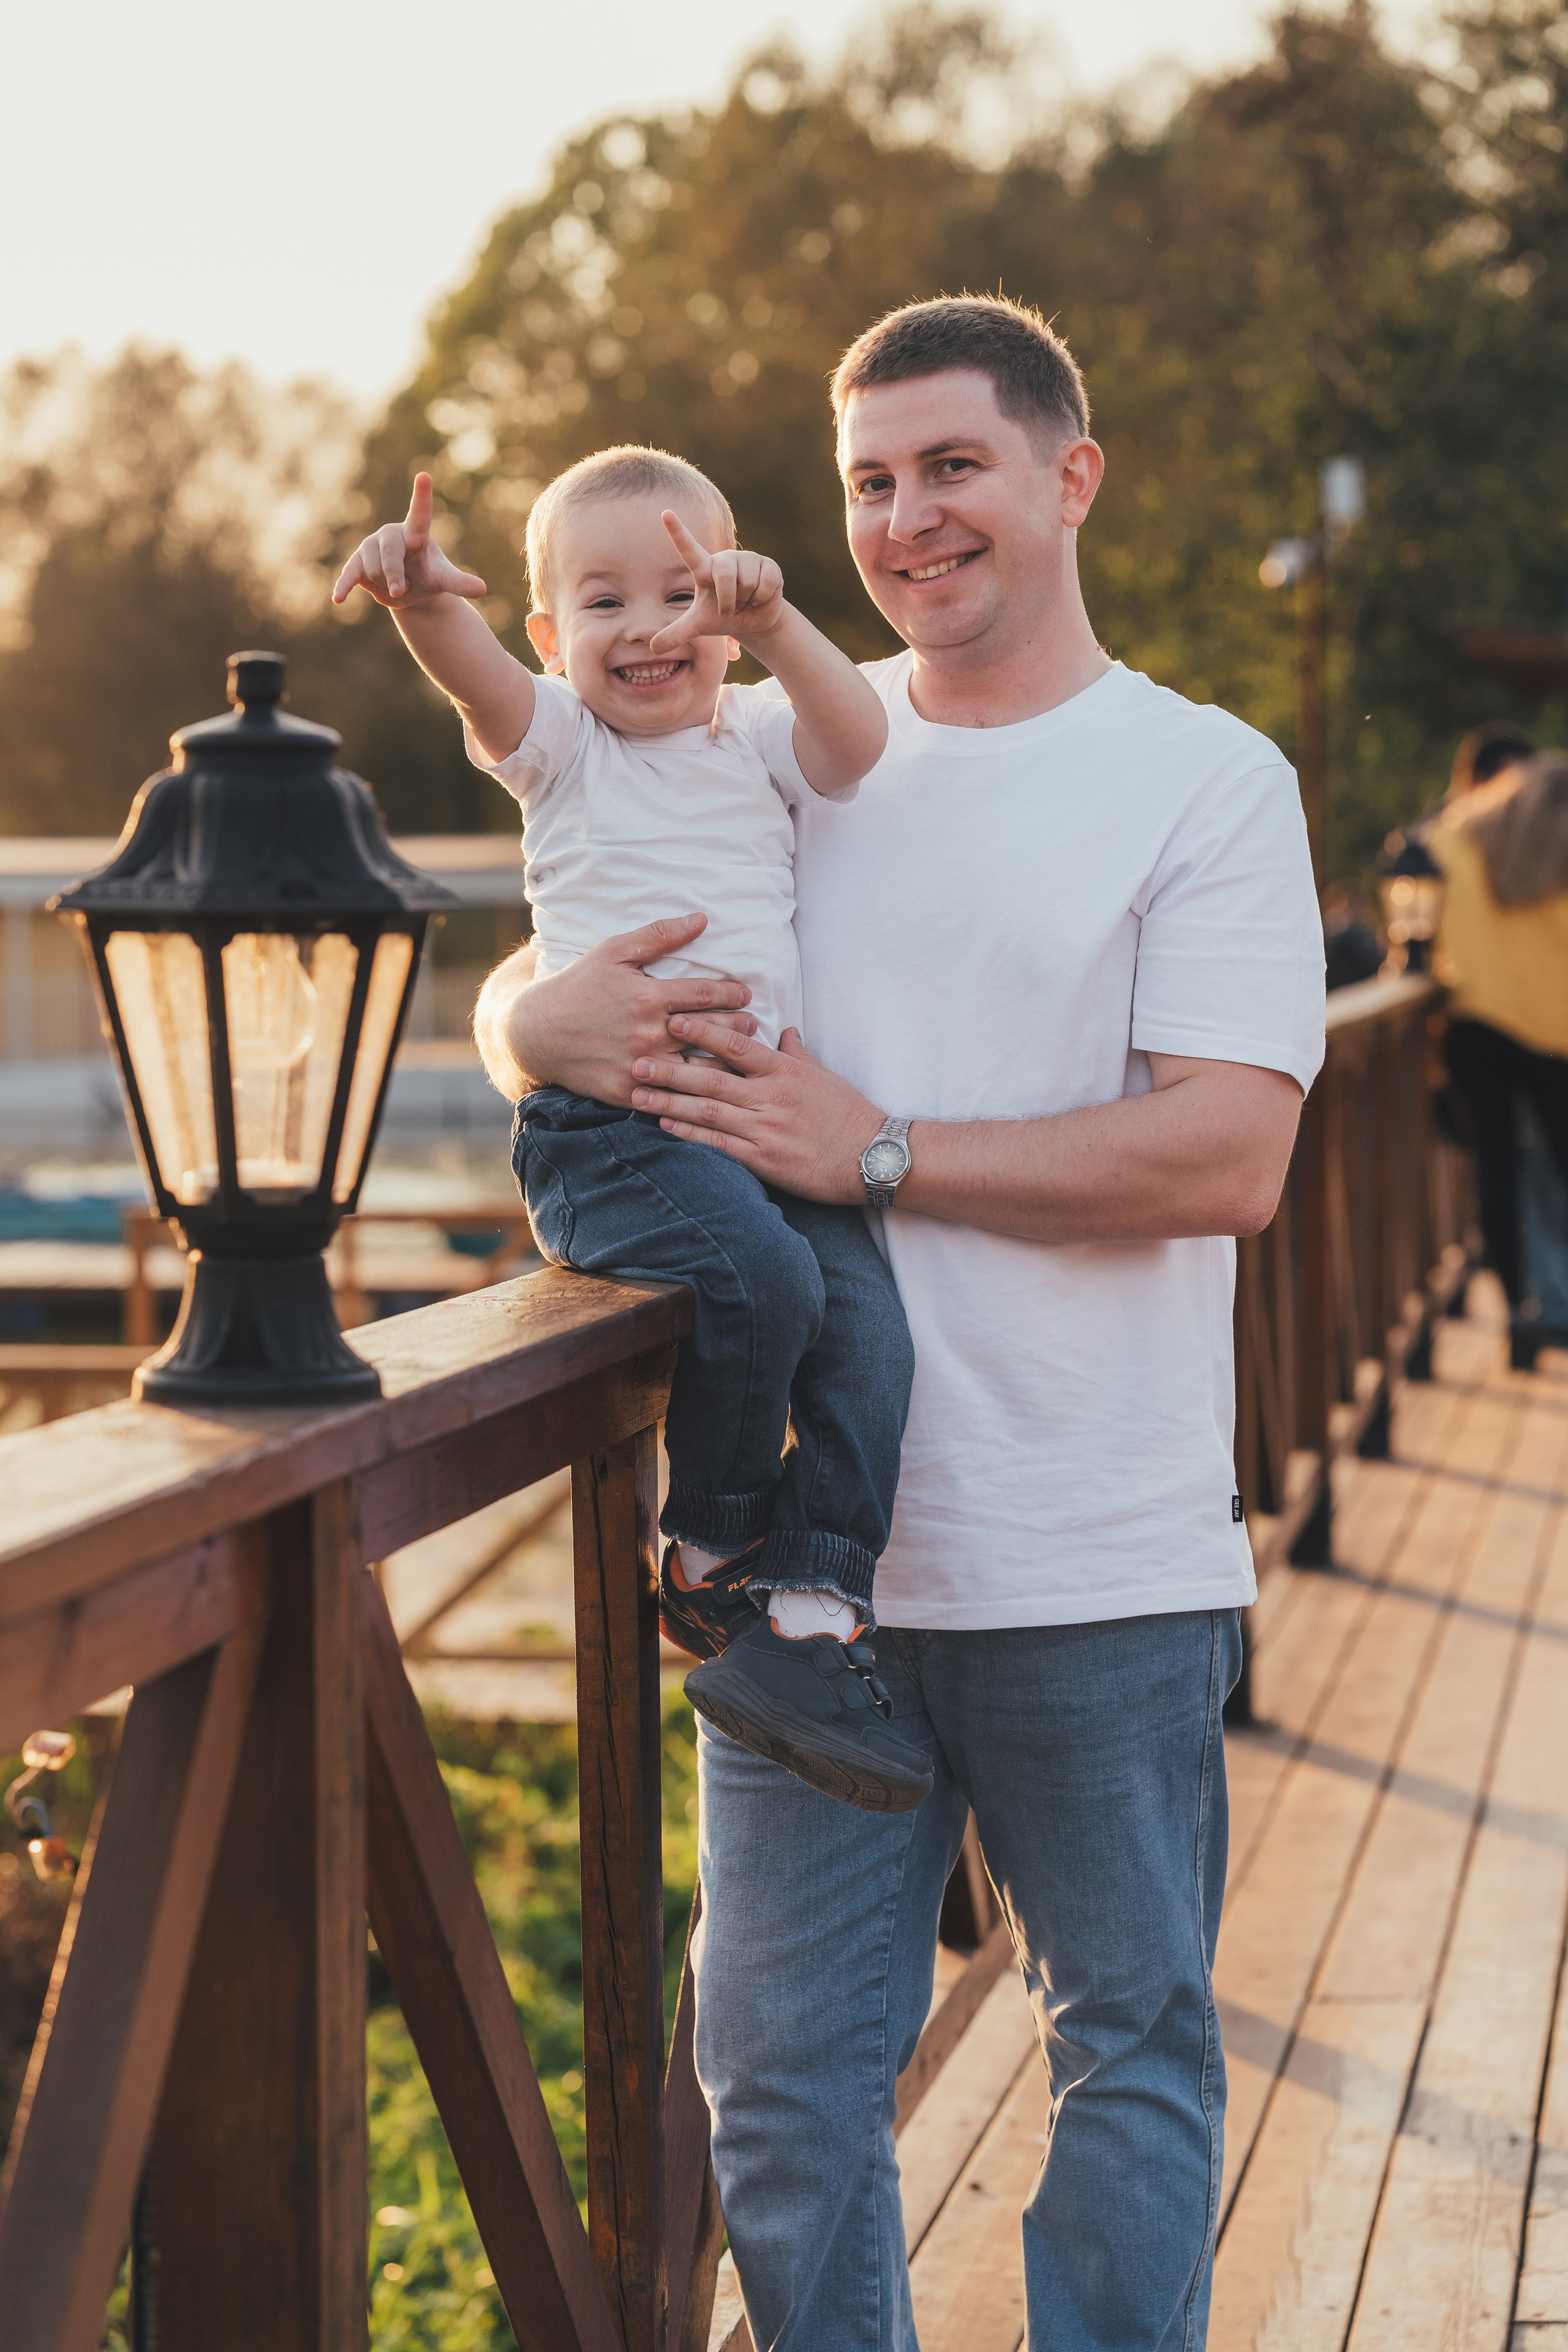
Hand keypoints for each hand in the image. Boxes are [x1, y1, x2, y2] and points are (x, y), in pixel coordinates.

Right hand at [332, 472, 486, 609]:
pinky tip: (339, 598)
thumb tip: (482, 589)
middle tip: (402, 589)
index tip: (425, 475)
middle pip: (389, 554)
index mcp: (415, 533)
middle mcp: (391, 534)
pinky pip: (350, 575)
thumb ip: (458, 583)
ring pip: (371, 568)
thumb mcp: (442, 580)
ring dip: (383, 584)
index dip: (422, 496)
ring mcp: (371, 547)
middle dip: (394, 575)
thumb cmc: (426, 576)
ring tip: (392, 584)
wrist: (406, 591)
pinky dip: (345, 586)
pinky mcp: (356, 563)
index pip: (420, 514)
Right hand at [495, 916, 757, 1105]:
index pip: (706, 995)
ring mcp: (640, 1066)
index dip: (733, 993)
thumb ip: (659, 935)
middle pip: (710, 1032)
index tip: (746, 994)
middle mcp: (648, 1033)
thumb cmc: (578, 986)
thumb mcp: (613, 951)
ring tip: (740, 1057)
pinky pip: (671, 1096)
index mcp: (648, 997)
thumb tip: (701, 920)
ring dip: (725, 1063)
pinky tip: (712, 1090)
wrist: (535, 1032)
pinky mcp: (629, 1092)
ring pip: (698, 1069)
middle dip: (738, 1027)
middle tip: (753, 1024)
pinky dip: (694, 1093)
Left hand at [630, 1019, 884, 1200]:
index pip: (736, 1045)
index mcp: (785, 1071)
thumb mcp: (824, 1075)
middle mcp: (771, 1097)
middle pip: (711, 1077)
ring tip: (638, 1094)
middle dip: (671, 1068)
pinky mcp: (764, 1159)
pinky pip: (719, 1144)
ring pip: (708, 1111)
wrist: (871, 1156)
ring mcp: (765, 1129)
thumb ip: (798, 1053)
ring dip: (670, 1102)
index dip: (702, 1032)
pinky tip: (666, 1126)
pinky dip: (690, 1134)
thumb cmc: (849, 1114)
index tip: (673, 1020)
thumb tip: (785, 1030)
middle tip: (637, 1060)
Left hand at [649, 512, 783, 653]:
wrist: (755, 622)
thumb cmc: (723, 617)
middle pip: (726, 576)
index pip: (688, 548)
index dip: (677, 531)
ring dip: (747, 599)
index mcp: (705, 568)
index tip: (665, 513)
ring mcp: (748, 558)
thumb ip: (676, 633)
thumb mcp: (698, 626)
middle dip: (728, 600)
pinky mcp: (769, 564)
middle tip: (730, 608)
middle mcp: (725, 559)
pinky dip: (763, 598)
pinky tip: (761, 597)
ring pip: (748, 581)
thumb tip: (654, 649)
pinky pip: (765, 583)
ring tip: (746, 599)